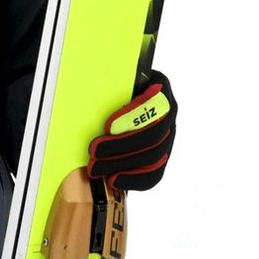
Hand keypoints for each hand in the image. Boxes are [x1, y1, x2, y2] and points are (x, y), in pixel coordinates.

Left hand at [86, 70, 175, 191]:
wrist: (131, 95)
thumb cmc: (122, 85)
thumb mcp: (121, 78)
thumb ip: (113, 85)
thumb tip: (89, 93)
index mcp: (161, 87)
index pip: (154, 104)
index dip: (132, 118)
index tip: (107, 126)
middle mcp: (169, 112)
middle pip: (153, 135)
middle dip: (120, 146)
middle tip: (93, 151)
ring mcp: (169, 136)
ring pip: (153, 158)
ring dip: (122, 165)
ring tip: (97, 168)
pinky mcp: (163, 156)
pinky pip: (153, 174)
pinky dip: (132, 180)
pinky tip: (113, 179)